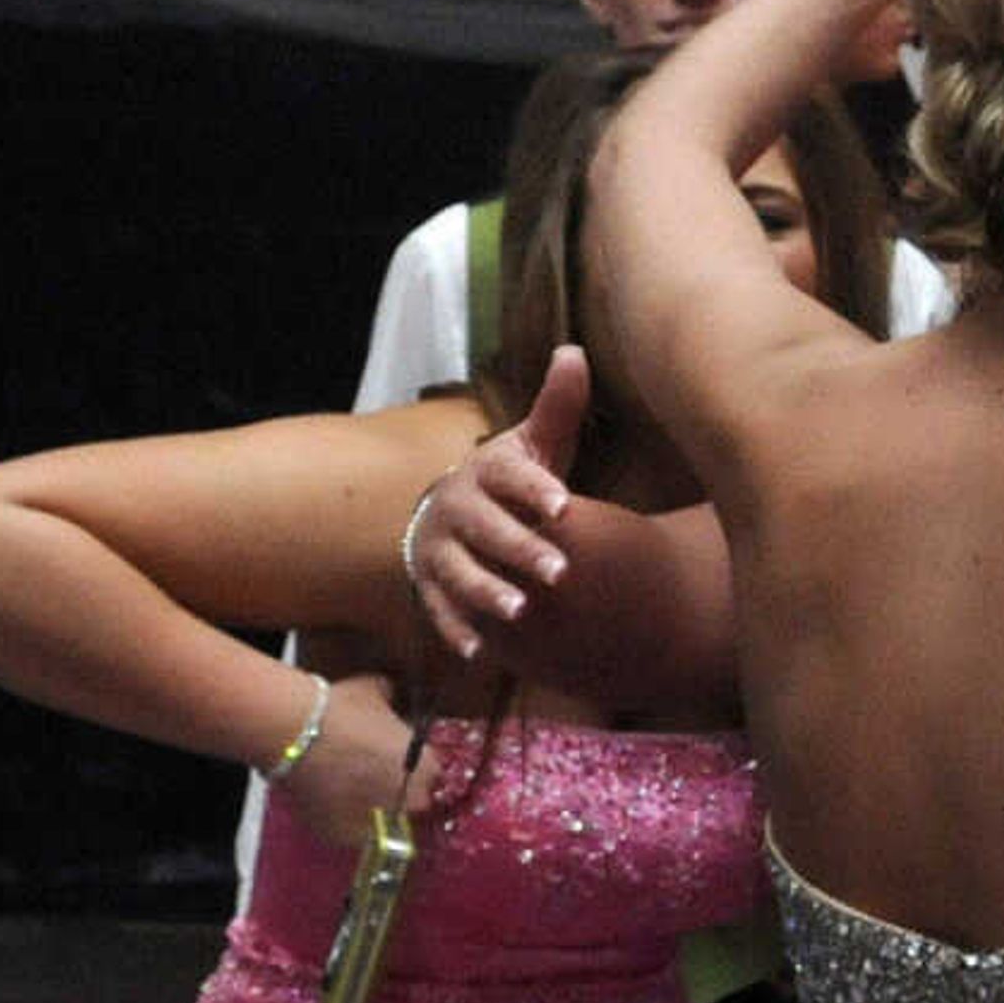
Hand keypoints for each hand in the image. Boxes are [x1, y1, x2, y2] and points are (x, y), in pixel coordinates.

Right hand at [274, 672, 436, 847]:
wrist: (293, 732)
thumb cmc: (341, 709)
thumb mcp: (377, 692)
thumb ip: (392, 700)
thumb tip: (391, 695)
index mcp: (431, 768)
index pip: (433, 776)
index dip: (413, 770)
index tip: (395, 764)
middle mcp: (414, 803)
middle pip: (414, 804)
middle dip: (397, 793)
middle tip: (371, 778)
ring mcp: (381, 825)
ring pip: (385, 824)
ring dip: (374, 812)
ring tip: (349, 792)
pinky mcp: (344, 838)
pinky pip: (352, 834)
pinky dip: (344, 821)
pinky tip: (330, 803)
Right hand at [407, 348, 587, 660]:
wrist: (455, 516)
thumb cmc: (511, 481)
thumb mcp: (534, 446)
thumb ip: (558, 408)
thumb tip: (574, 350)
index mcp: (483, 471)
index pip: (509, 477)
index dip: (534, 490)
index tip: (566, 506)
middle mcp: (454, 509)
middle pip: (486, 530)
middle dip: (520, 549)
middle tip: (560, 571)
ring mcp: (437, 550)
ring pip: (459, 573)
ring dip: (487, 592)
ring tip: (521, 612)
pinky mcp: (429, 587)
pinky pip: (438, 612)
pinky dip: (456, 631)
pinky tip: (478, 653)